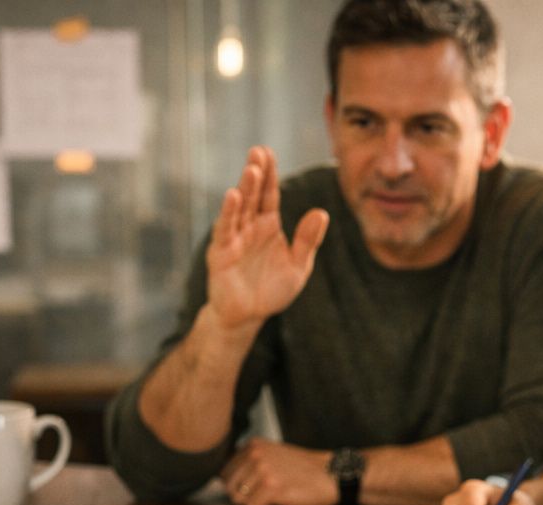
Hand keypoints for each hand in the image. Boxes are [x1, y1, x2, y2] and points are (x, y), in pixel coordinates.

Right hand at [206, 146, 329, 334]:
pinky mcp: (221, 253)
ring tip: (251, 169)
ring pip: (239, 208)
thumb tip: (321, 213)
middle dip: (256, 173)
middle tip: (258, 150)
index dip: (270, 174)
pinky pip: (225, 230)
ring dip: (244, 188)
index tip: (268, 152)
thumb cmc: (272, 290)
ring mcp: (234, 238)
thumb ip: (308, 241)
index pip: (269, 194)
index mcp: (269, 225)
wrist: (248, 316)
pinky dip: (228, 213)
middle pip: (253, 195)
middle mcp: (250, 226)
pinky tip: (233, 195)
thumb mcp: (298, 266)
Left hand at [221, 438, 337, 504]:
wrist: (331, 475)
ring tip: (273, 495)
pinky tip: (280, 500)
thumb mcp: (272, 455)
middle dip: (244, 495)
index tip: (257, 485)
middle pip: (229, 487)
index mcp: (253, 445)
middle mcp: (256, 454)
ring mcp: (263, 469)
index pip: (224, 472)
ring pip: (239, 499)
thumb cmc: (302, 470)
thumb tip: (219, 477)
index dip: (239, 484)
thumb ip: (248, 461)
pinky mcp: (272, 487)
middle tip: (266, 493)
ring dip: (254, 503)